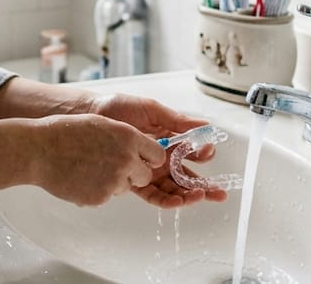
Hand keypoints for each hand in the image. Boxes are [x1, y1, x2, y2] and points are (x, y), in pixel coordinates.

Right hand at [30, 113, 166, 206]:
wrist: (39, 150)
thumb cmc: (65, 133)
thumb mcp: (102, 124)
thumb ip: (125, 137)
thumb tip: (141, 147)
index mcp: (128, 137)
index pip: (157, 155)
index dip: (149, 158)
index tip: (143, 159)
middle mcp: (126, 159)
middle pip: (146, 175)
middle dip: (134, 173)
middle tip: (113, 165)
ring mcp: (114, 180)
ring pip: (126, 187)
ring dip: (115, 181)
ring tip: (90, 167)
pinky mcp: (101, 197)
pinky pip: (108, 196)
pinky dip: (98, 190)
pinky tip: (82, 177)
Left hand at [85, 94, 230, 207]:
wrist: (91, 114)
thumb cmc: (119, 107)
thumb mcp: (152, 110)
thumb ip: (177, 121)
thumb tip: (205, 125)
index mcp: (169, 139)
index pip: (192, 152)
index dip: (203, 154)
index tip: (208, 152)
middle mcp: (162, 158)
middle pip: (187, 176)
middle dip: (205, 185)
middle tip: (219, 192)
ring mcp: (149, 170)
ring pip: (174, 188)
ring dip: (189, 195)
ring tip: (200, 197)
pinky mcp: (135, 180)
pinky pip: (154, 195)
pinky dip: (167, 200)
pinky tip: (178, 201)